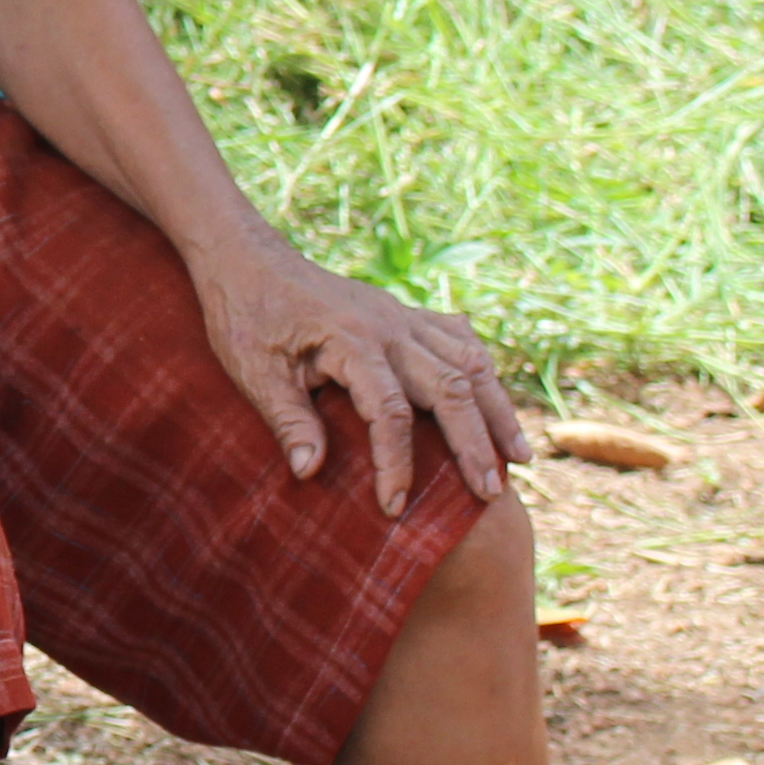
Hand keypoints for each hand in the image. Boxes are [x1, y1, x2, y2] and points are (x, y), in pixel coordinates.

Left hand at [186, 231, 527, 518]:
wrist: (247, 258)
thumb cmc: (245, 316)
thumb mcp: (253, 371)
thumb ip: (287, 420)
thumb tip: (310, 473)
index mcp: (352, 341)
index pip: (390, 412)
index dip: (395, 463)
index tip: (393, 506)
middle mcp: (390, 326)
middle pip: (451, 388)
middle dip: (474, 444)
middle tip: (490, 494)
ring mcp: (403, 316)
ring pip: (469, 362)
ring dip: (496, 410)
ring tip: (517, 458)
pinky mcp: (404, 314)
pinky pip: (459, 340)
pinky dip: (482, 373)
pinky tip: (493, 403)